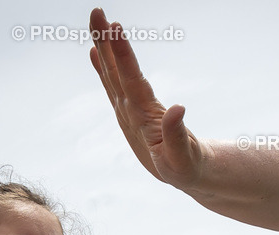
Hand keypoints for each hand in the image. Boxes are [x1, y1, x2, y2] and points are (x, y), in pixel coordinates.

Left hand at [88, 9, 206, 190]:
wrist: (179, 175)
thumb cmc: (184, 167)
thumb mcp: (183, 157)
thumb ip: (177, 136)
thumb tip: (177, 108)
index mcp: (142, 119)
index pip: (129, 81)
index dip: (122, 55)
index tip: (115, 29)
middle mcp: (130, 111)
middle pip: (113, 71)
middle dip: (105, 41)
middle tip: (96, 11)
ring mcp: (128, 110)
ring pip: (111, 73)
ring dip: (103, 46)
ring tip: (97, 19)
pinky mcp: (131, 110)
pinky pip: (114, 83)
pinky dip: (104, 66)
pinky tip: (95, 51)